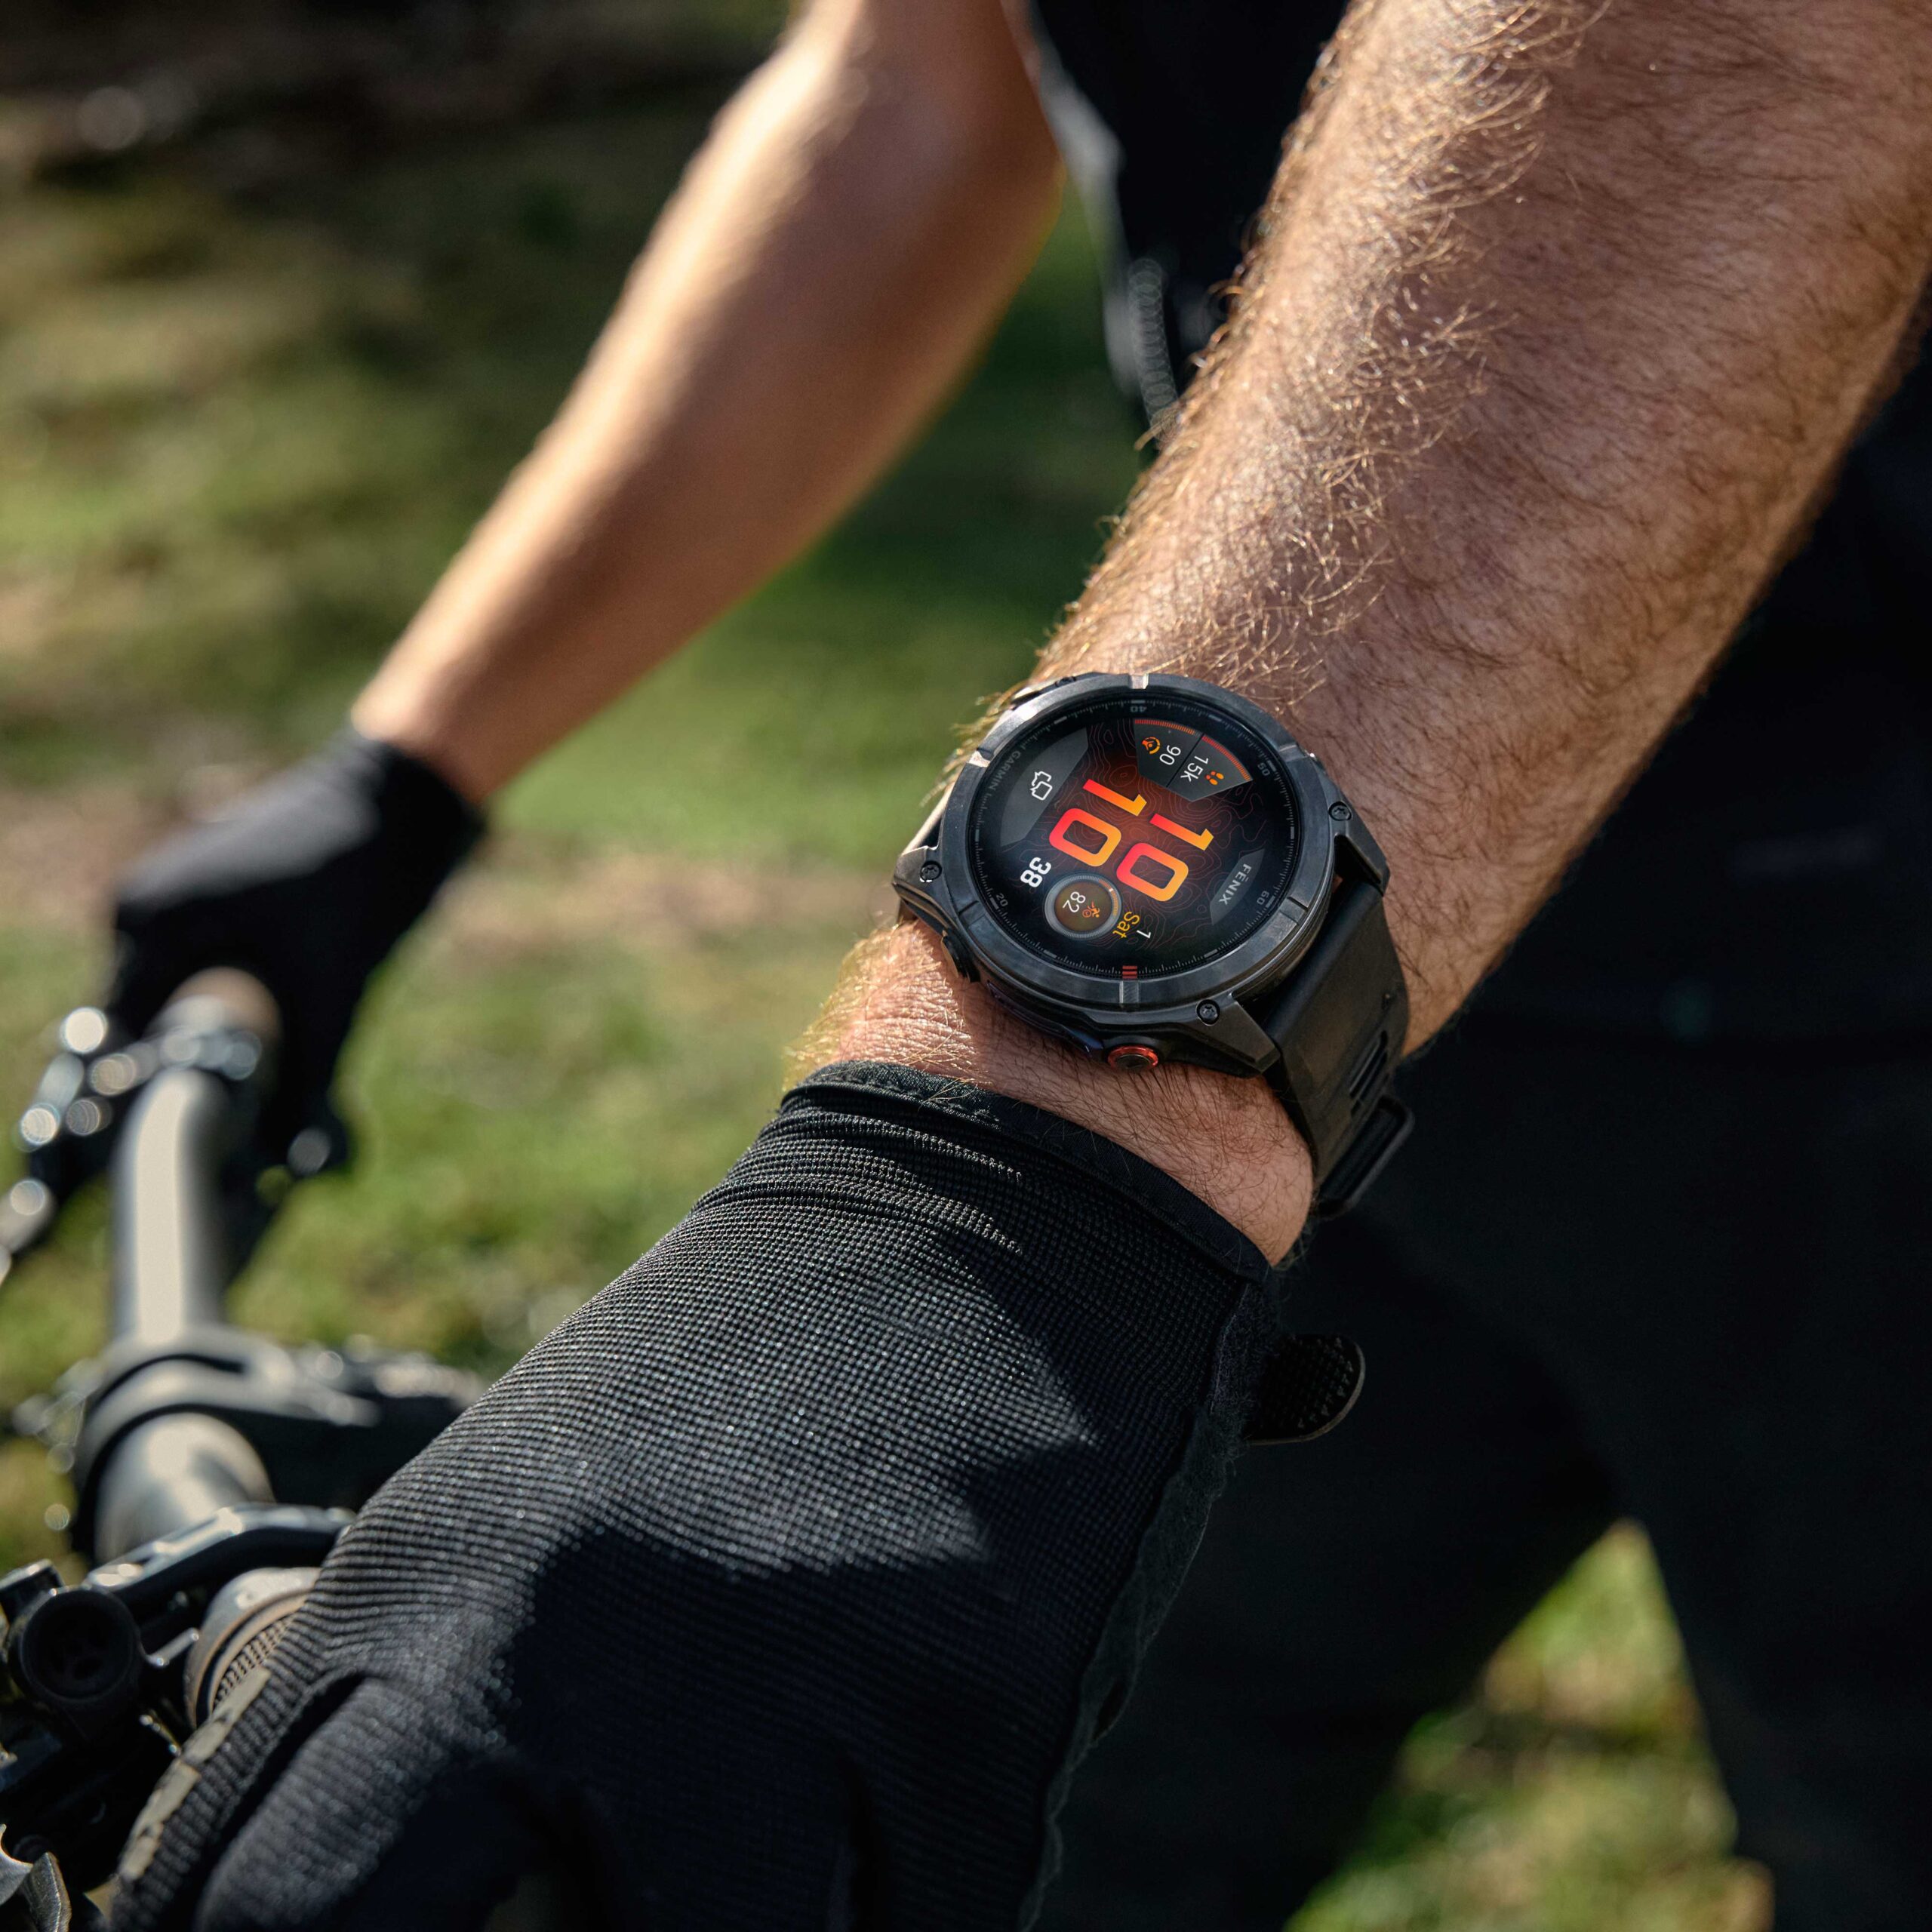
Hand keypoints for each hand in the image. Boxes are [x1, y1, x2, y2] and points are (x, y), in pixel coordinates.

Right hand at [106, 731, 482, 1165]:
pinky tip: (271, 1010)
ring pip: (176, 989)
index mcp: (151, 924)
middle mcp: (144, 903)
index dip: (139, 1092)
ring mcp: (173, 889)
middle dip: (184, 1063)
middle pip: (144, 1016)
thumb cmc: (359, 890)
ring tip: (260, 1057)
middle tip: (233, 1106)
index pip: (119, 1035)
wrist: (398, 804)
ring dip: (209, 1028)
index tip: (162, 1136)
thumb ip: (306, 1089)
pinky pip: (200, 959)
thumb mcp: (331, 1002)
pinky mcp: (209, 886)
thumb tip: (299, 1166)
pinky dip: (227, 992)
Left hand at [109, 1070, 1276, 1930]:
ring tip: (725, 1862)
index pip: (247, 1903)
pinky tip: (870, 1825)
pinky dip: (862, 1910)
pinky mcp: (960, 1749)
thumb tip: (343, 1892)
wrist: (975, 1233)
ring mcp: (780, 1712)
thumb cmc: (736, 1374)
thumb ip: (405, 1706)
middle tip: (538, 1923)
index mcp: (439, 1588)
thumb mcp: (509, 1508)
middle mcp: (585, 1656)